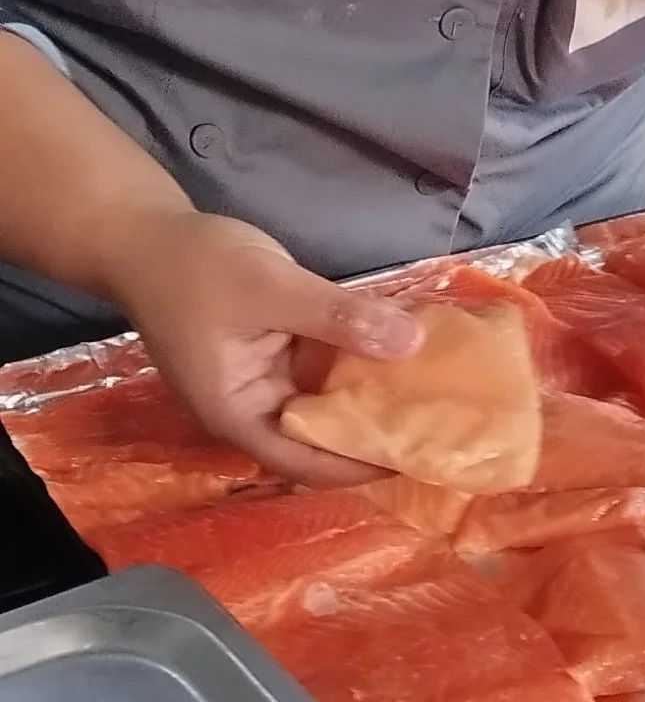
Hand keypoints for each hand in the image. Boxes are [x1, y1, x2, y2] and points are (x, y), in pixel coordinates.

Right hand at [108, 209, 421, 480]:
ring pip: (329, 399)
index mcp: (240, 415)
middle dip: (376, 430)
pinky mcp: (278, 351)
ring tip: (437, 391)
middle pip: (324, 436)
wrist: (146, 234)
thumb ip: (337, 317)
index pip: (308, 463)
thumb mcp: (269, 289)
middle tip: (442, 423)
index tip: (418, 456)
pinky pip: (326, 364)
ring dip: (373, 392)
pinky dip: (359, 357)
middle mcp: (255, 408)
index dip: (362, 467)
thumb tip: (410, 343)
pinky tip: (404, 346)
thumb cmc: (194, 269)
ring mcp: (267, 380)